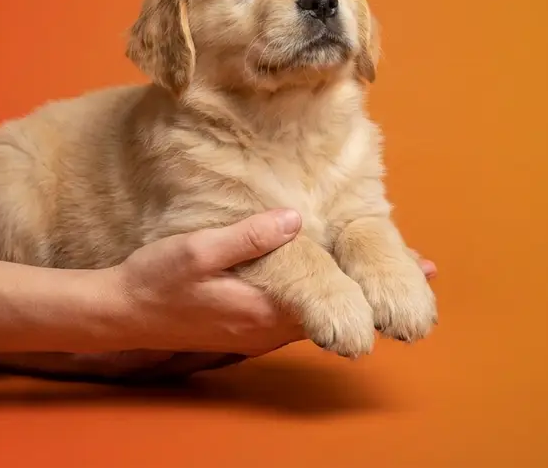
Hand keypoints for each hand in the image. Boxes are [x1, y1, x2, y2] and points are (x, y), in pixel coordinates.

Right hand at [95, 209, 436, 359]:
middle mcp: (271, 326)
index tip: (416, 268)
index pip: (338, 300)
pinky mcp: (253, 322)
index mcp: (264, 308)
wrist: (121, 313)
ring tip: (398, 266)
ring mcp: (263, 328)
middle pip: (342, 308)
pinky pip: (305, 308)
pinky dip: (332, 292)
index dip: (377, 283)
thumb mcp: (196, 250)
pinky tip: (341, 272)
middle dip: (379, 287)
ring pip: (326, 309)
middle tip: (425, 267)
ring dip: (358, 290)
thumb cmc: (156, 280)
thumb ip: (247, 236)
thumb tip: (295, 218)